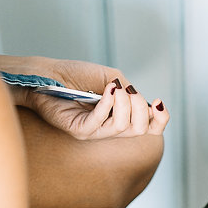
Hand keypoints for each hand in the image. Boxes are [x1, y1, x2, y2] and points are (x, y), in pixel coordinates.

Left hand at [19, 59, 169, 140]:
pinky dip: (108, 104)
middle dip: (140, 107)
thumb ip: (130, 91)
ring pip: (122, 126)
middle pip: (140, 129)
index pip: (151, 128)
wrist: (47, 75)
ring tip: (114, 86)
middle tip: (127, 90)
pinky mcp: (79, 130)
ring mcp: (95, 132)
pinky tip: (108, 89)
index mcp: (122, 116)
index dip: (161, 118)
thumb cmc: (76, 75)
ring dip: (123, 103)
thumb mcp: (113, 78)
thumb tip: (142, 101)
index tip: (157, 101)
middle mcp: (110, 128)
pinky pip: (100, 123)